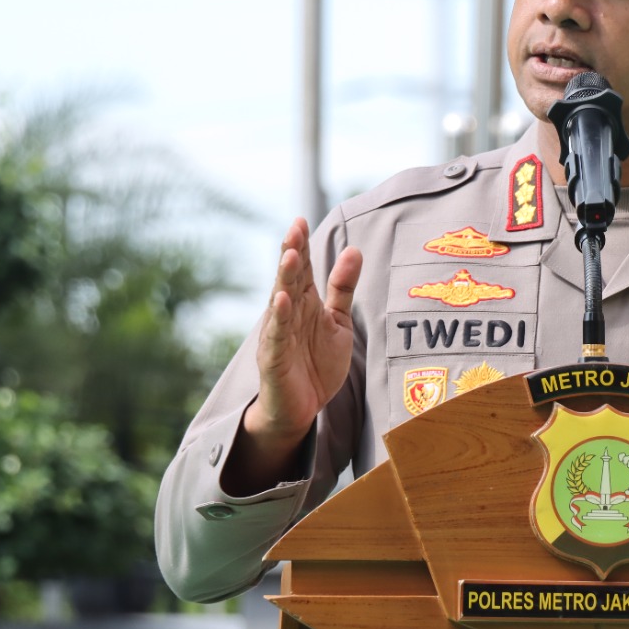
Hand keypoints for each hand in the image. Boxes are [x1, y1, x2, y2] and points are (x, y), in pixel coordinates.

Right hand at [223, 218, 362, 493]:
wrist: (302, 409)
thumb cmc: (316, 363)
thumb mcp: (337, 321)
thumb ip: (343, 288)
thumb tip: (354, 250)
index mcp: (303, 303)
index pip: (300, 269)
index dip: (300, 246)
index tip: (300, 219)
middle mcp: (288, 315)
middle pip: (288, 280)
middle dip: (290, 254)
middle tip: (293, 228)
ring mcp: (278, 336)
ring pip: (280, 303)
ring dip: (283, 279)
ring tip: (288, 255)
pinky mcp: (274, 360)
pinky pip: (277, 337)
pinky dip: (278, 319)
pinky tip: (281, 300)